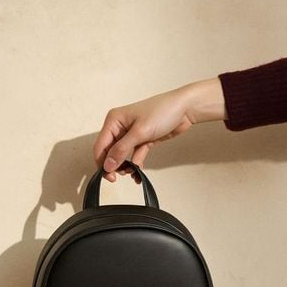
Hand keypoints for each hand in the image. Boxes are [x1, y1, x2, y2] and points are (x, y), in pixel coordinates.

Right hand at [93, 77, 226, 181]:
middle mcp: (120, 127)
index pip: (100, 145)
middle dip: (114, 165)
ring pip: (122, 156)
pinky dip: (136, 165)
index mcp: (114, 120)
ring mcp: (131, 134)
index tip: (109, 176)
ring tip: (132, 173)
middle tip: (119, 177)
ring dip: (125, 166)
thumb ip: (121, 150)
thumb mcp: (140, 132)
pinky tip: (139, 173)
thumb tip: (107, 165)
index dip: (102, 162)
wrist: (185, 109)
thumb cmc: (163, 111)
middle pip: (110, 152)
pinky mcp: (142, 140)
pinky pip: (134, 156)